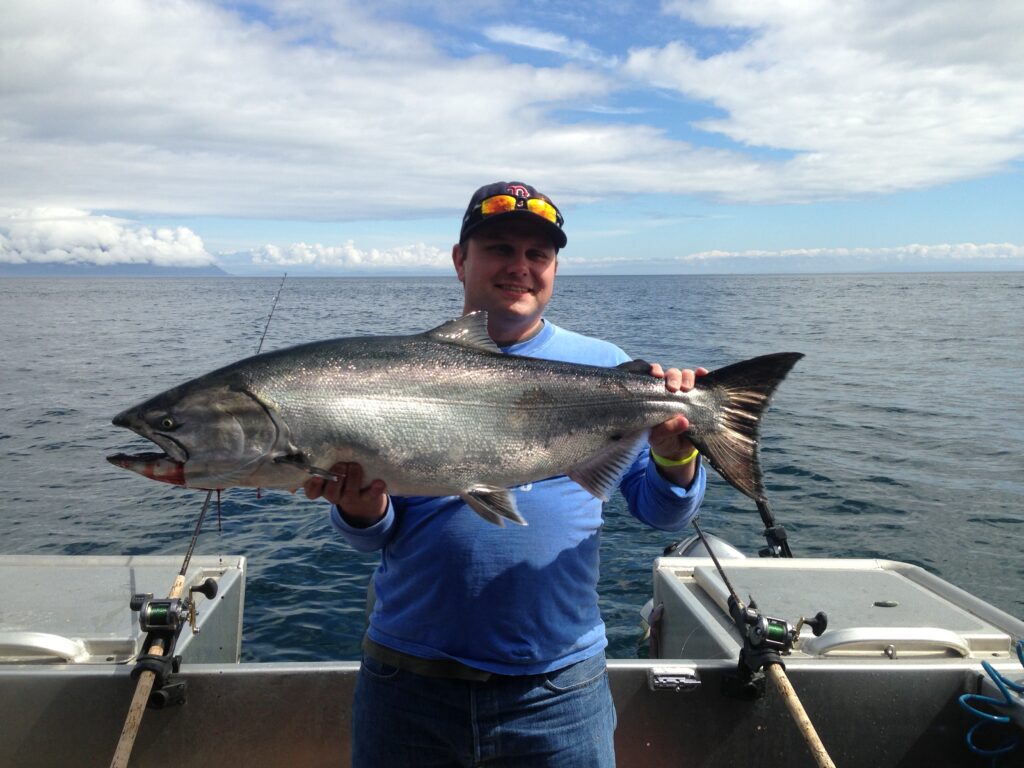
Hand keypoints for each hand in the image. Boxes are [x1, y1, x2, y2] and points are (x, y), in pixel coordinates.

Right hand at [304, 462, 387, 527]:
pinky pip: (370, 496)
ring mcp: (350, 497)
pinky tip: (379, 482)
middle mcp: (333, 493)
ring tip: (355, 466)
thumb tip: (323, 443)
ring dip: (352, 479)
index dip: (313, 486)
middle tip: (341, 464)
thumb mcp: (330, 461)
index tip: (317, 478)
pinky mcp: (365, 498)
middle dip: (335, 478)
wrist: (362, 484)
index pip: (312, 491)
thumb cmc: (341, 466)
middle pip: (330, 492)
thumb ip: (325, 456)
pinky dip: (374, 490)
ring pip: (349, 493)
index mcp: (321, 486)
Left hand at [646, 363, 707, 485]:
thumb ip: (667, 429)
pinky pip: (703, 382)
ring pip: (686, 375)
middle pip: (672, 374)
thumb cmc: (663, 440)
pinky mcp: (700, 396)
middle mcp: (670, 390)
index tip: (656, 375)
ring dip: (688, 377)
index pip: (653, 377)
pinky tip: (704, 374)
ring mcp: (686, 392)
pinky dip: (704, 376)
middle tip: (674, 388)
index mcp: (655, 396)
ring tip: (687, 388)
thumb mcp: (660, 438)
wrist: (678, 450)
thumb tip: (684, 420)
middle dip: (673, 376)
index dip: (654, 370)